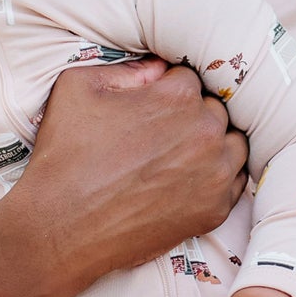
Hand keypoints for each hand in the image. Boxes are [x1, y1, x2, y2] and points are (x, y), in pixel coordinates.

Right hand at [0, 60, 249, 296]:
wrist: (60, 228)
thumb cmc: (64, 157)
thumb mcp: (77, 88)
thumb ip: (123, 68)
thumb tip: (157, 68)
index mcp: (177, 96)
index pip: (189, 77)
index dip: (168, 89)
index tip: (150, 106)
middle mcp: (205, 131)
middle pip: (215, 108)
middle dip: (191, 115)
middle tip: (160, 134)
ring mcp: (215, 173)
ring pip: (232, 142)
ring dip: (212, 144)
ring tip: (178, 155)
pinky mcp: (215, 209)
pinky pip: (235, 181)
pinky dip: (218, 177)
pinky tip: (189, 179)